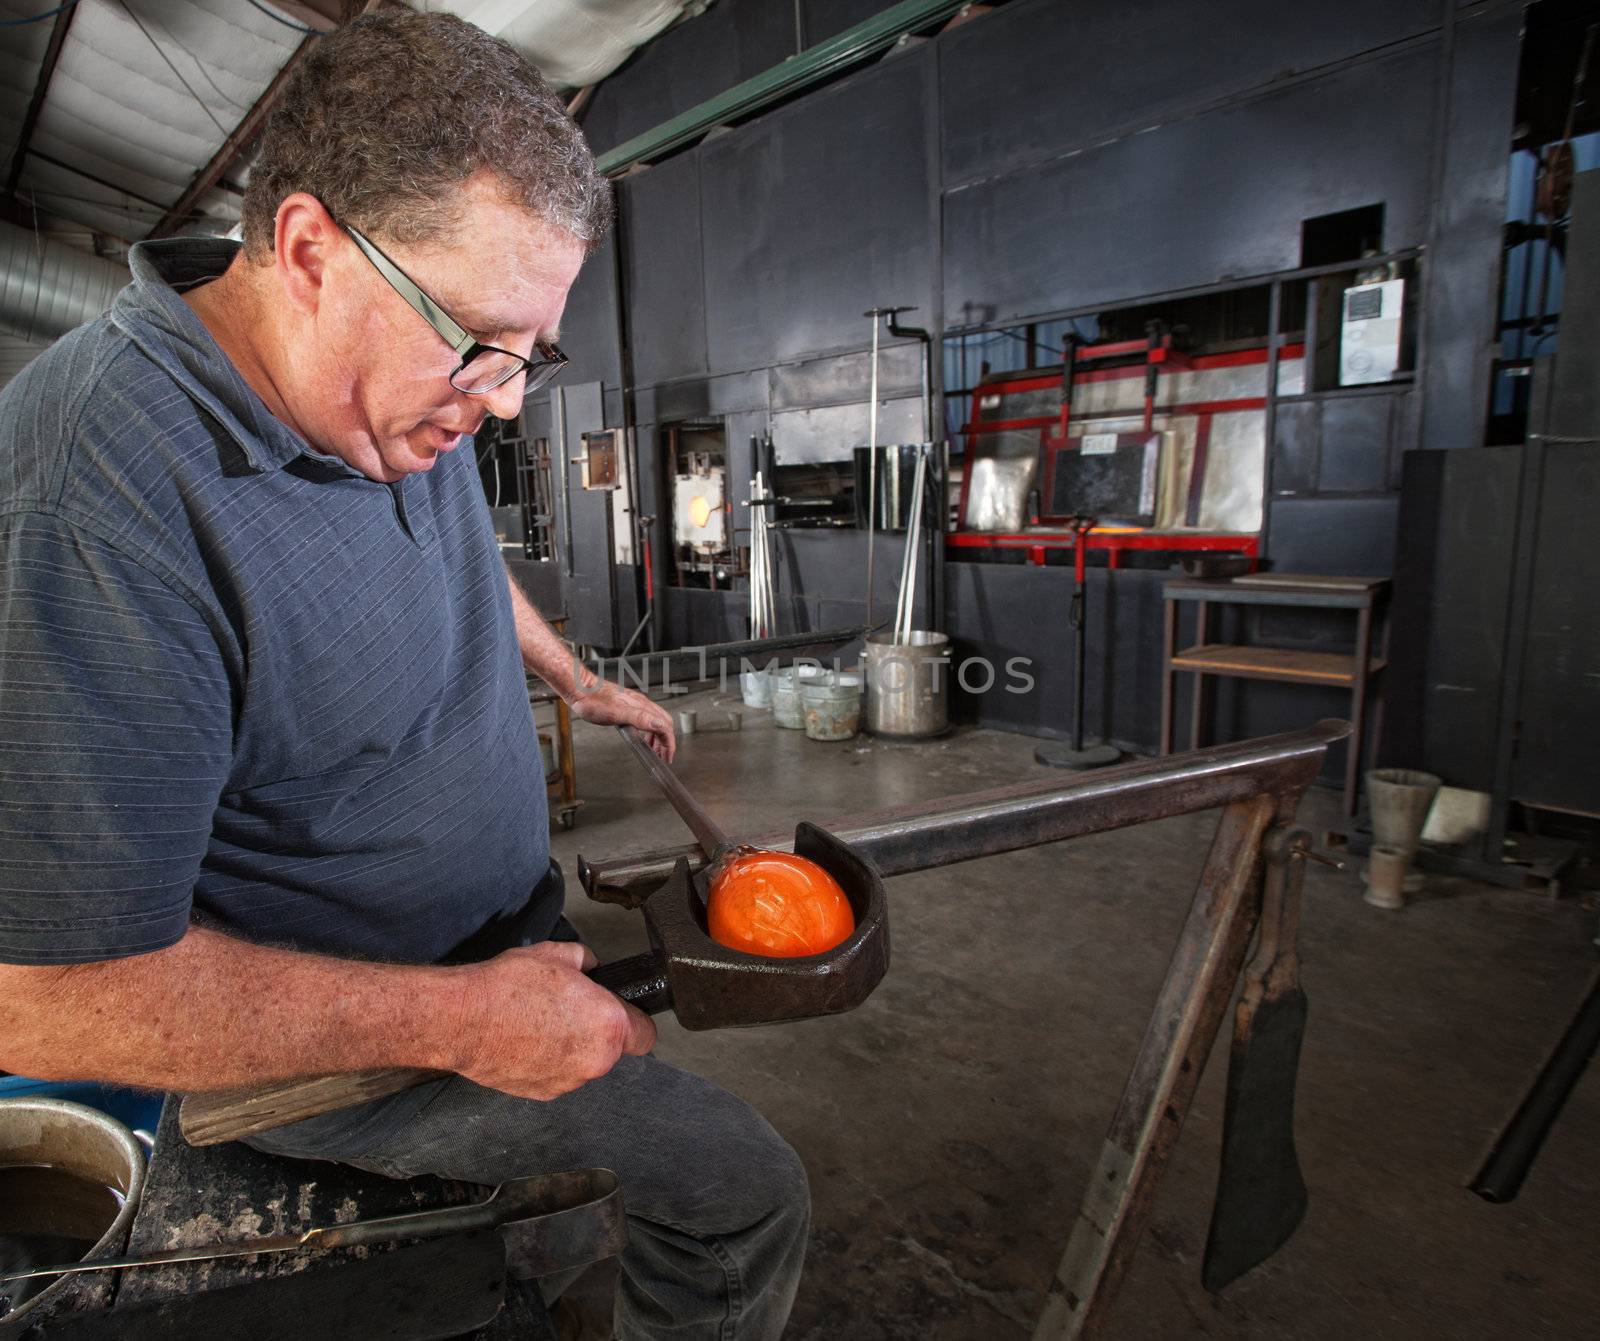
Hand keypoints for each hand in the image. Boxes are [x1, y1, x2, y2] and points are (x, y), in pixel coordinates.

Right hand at [454, 941, 655, 1099]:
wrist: (463, 1019)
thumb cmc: (509, 987)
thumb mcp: (558, 954)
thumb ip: (587, 961)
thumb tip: (591, 967)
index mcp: (608, 1026)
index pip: (645, 1035)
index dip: (635, 1021)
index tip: (622, 1014)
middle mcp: (594, 1061)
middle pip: (611, 1050)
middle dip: (596, 1031)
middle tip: (568, 1009)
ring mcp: (567, 1082)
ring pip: (582, 1063)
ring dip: (570, 1047)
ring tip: (539, 1022)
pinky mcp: (541, 1093)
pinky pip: (557, 1075)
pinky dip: (547, 1062)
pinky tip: (525, 1040)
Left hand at [569, 679, 675, 762]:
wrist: (580, 688)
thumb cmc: (592, 700)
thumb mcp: (617, 714)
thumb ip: (641, 719)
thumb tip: (660, 726)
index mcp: (642, 707)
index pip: (664, 726)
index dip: (669, 743)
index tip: (668, 756)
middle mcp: (641, 704)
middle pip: (664, 723)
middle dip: (666, 741)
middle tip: (663, 755)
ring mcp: (635, 703)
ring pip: (656, 720)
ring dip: (658, 737)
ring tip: (653, 749)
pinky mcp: (627, 704)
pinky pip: (645, 718)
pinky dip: (648, 731)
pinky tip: (640, 735)